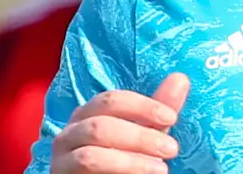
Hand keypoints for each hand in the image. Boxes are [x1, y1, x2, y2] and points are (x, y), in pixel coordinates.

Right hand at [51, 72, 190, 173]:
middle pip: (101, 123)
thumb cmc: (123, 163)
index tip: (171, 117)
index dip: (143, 106)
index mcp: (89, 114)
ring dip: (132, 158)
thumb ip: (157, 111)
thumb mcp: (144, 137)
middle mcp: (71, 131)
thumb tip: (180, 78)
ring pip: (92, 148)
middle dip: (141, 135)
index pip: (112, 100)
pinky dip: (119, 167)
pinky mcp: (62, 173)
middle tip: (171, 148)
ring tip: (161, 169)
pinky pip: (87, 163)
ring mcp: (62, 155)